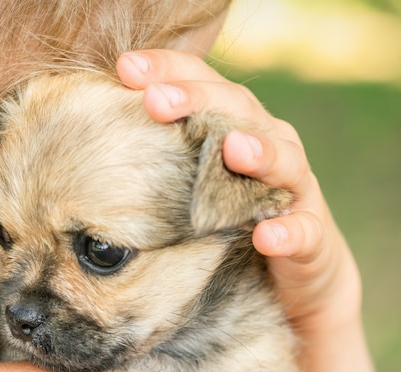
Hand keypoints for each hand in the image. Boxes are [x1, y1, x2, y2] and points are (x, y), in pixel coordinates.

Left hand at [116, 50, 361, 330]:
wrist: (294, 268)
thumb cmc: (235, 217)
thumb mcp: (197, 185)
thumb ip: (168, 160)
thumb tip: (96, 147)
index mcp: (237, 128)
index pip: (205, 87)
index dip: (169, 72)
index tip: (125, 68)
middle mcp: (269, 147)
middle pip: (239, 113)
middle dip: (199, 102)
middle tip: (157, 100)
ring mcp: (293, 190)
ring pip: (283, 162)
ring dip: (259, 153)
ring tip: (231, 149)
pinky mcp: (309, 237)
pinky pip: (302, 233)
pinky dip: (287, 232)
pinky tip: (266, 236)